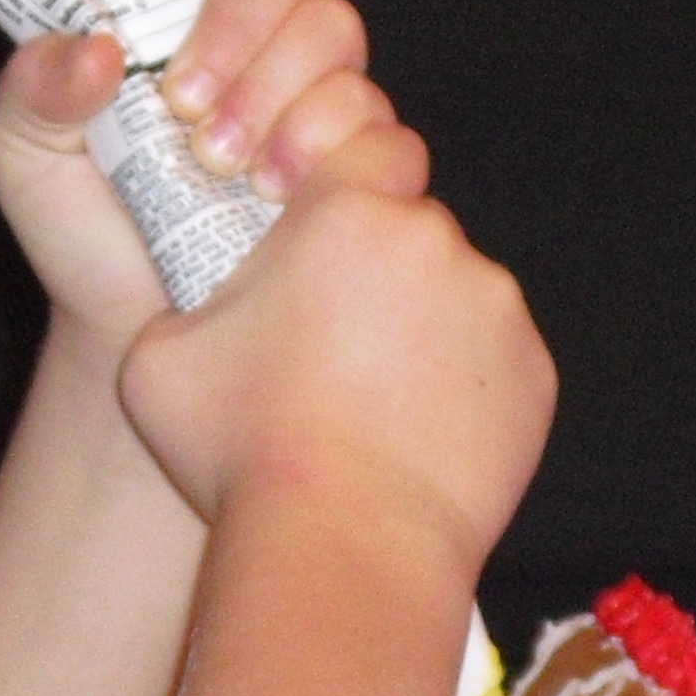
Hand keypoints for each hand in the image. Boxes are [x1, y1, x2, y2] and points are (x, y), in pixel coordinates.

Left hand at [0, 0, 393, 358]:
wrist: (138, 338)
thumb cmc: (82, 235)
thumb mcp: (22, 159)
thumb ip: (31, 90)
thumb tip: (92, 48)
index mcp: (163, 9)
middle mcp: (245, 38)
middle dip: (242, 27)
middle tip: (186, 104)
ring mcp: (305, 94)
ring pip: (336, 33)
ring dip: (281, 94)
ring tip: (225, 168)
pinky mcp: (353, 159)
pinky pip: (380, 121)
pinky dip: (333, 149)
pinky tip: (278, 199)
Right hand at [117, 126, 553, 568]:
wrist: (345, 551)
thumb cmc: (246, 454)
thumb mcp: (161, 359)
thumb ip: (190, 297)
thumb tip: (203, 298)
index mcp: (348, 214)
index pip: (367, 144)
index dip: (346, 183)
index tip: (322, 237)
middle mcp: (437, 243)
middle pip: (412, 229)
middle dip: (379, 271)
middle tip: (332, 346)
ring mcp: (497, 312)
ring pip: (457, 296)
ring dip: (423, 331)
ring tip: (373, 408)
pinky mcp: (534, 378)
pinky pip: (495, 361)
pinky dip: (464, 387)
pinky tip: (414, 438)